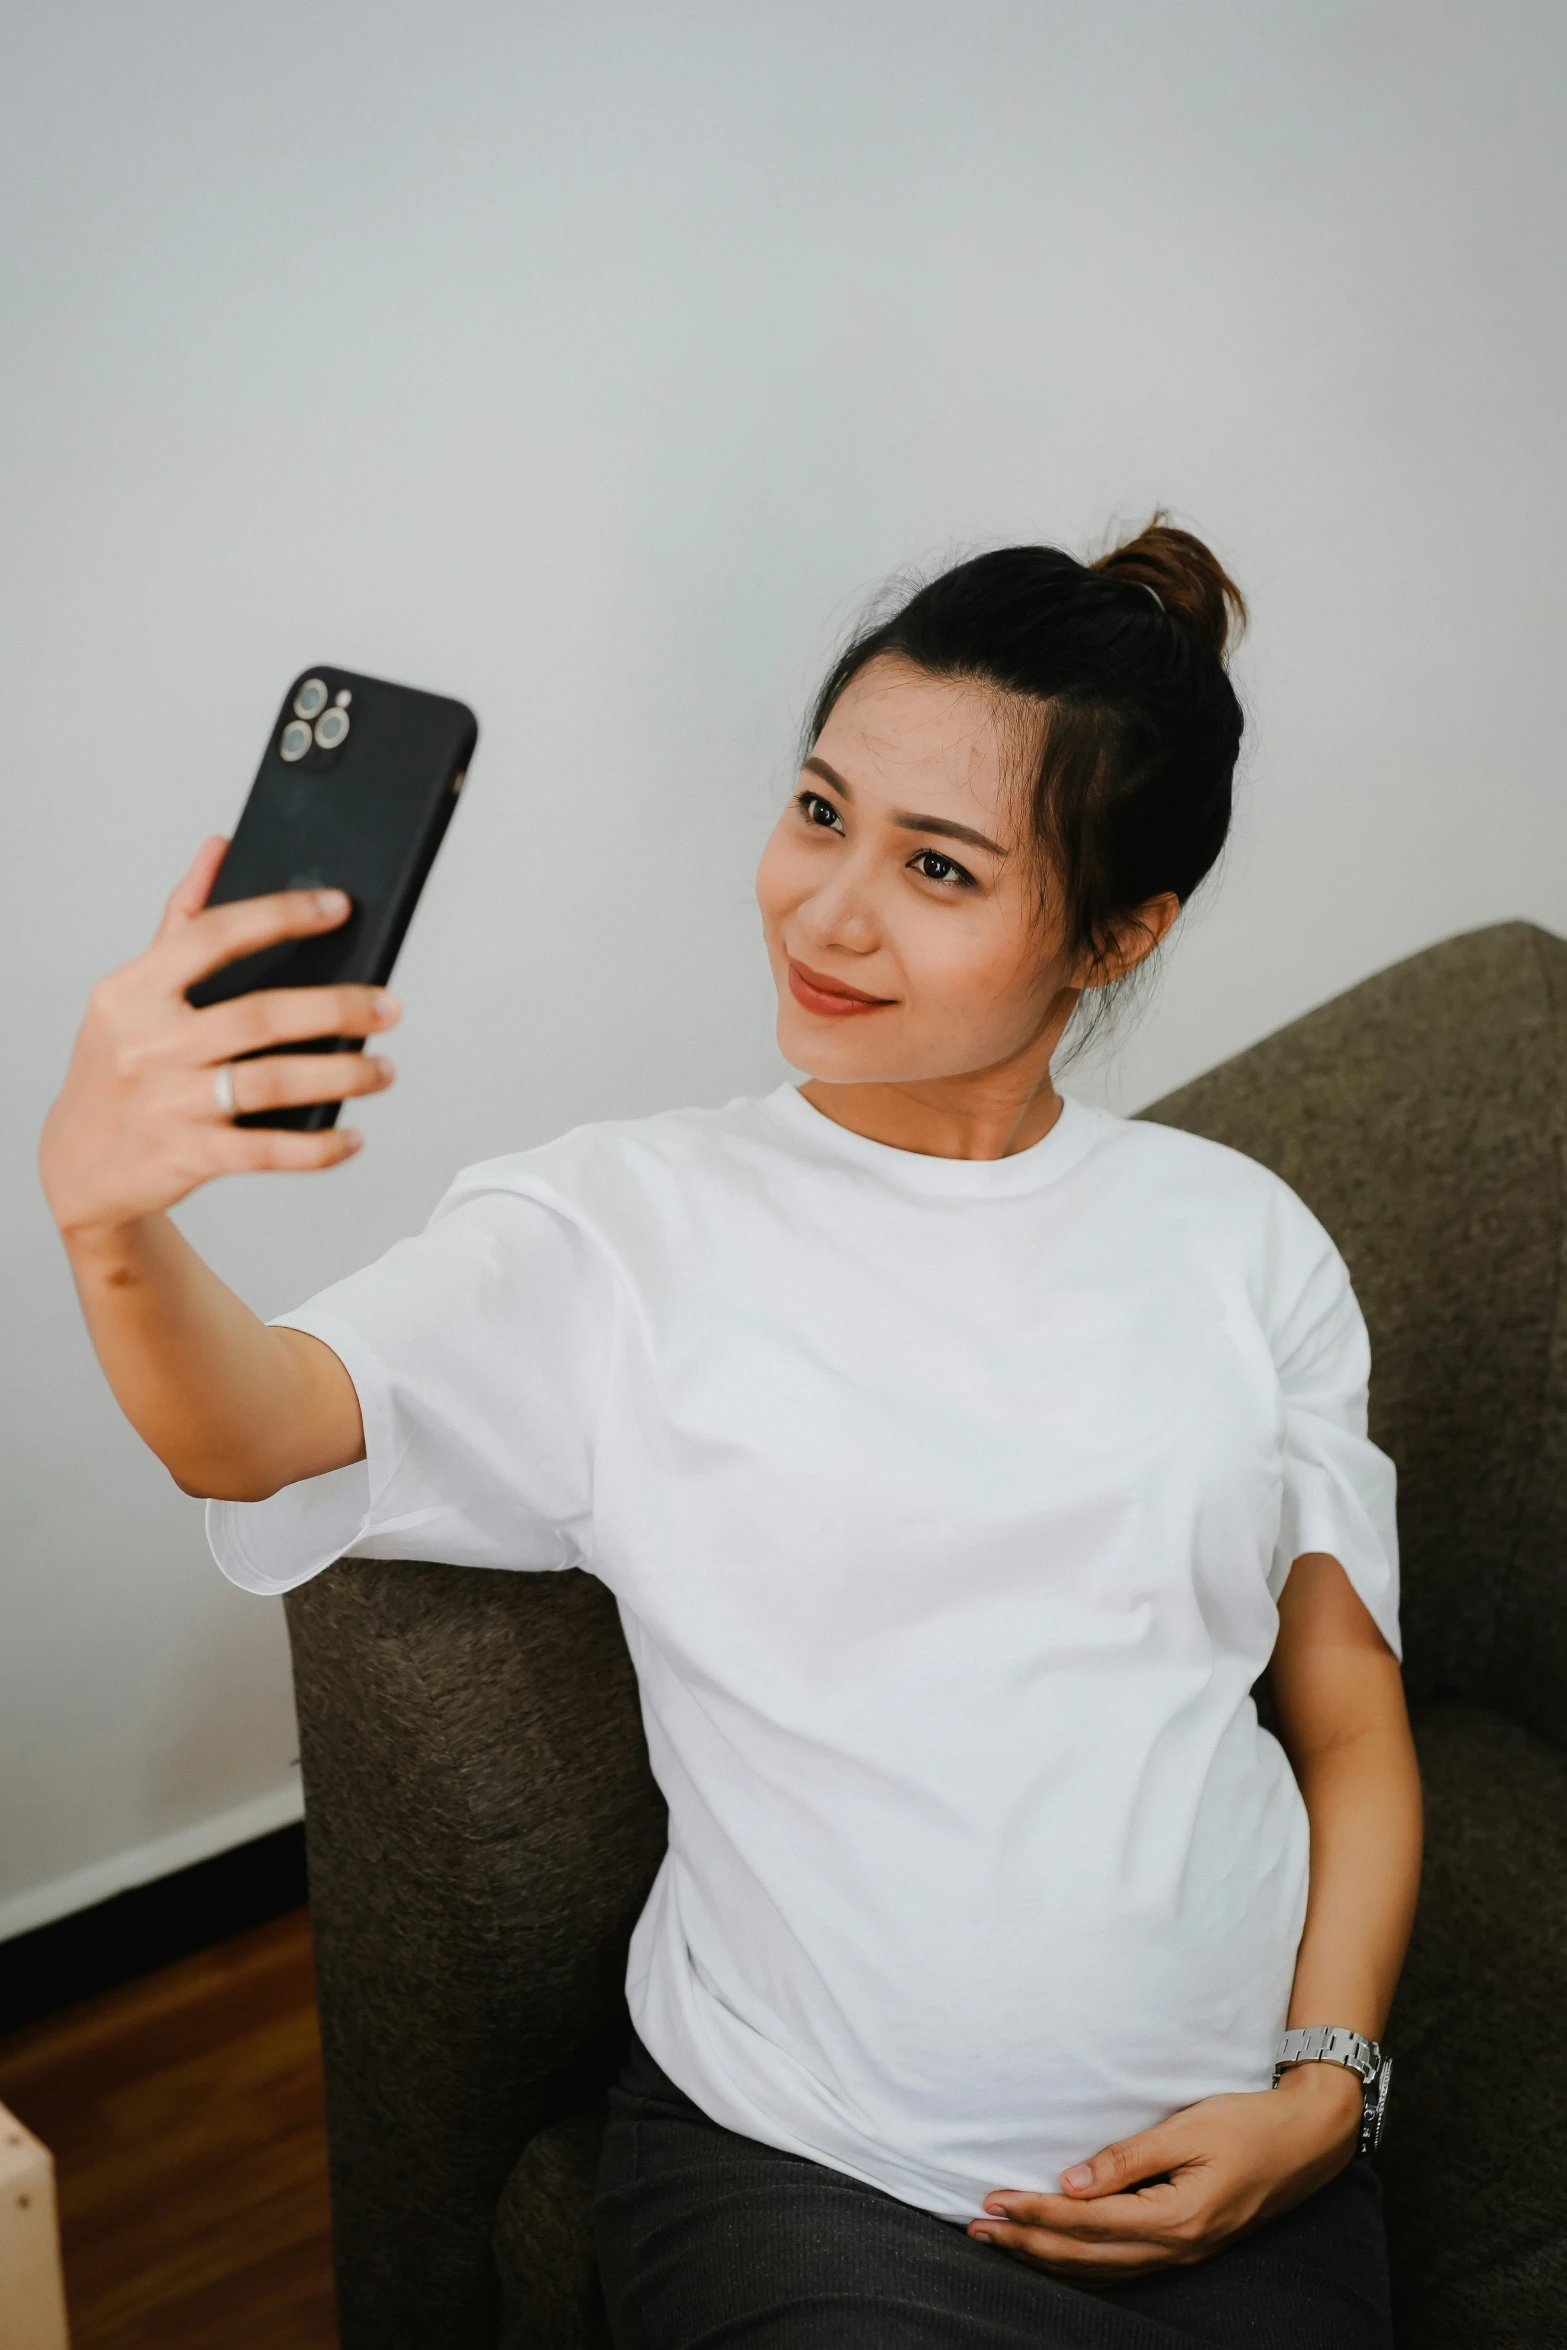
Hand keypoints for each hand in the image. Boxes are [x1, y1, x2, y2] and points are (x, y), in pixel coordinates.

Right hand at [40, 837, 401, 1242]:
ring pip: (272, 1082)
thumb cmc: (116, 1068)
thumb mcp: (131, 995)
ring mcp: (167, 1103)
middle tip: (389, 1006)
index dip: (281, 915)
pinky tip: (352, 1136)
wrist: (80, 1165)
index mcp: (133, 991)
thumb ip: (180, 922)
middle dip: (337, 1008)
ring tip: (383, 1070)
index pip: (213, 935)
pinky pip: (267, 1151)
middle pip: (260, 1015)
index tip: (340, 908)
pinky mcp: (187, 1157)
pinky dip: (318, 1147)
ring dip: (342, 1075)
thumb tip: (219, 848)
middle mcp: (148, 1043)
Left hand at [968, 2063, 1361, 2278]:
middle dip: (1028, 2242)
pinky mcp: (1187, 2245)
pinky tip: (1056, 2258)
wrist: (1308, 2140)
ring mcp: (1184, 2252)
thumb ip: (1129, 2158)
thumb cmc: (1249, 2124)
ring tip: (1003, 2242)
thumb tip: (1072, 2182)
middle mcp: (1178, 2246)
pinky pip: (1122, 2268)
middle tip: (978, 2227)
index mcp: (1177, 2216)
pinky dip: (1081, 2266)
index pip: (1088, 2221)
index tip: (994, 2199)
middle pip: (1087, 2256)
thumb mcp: (1189, 2128)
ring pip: (1101, 2270)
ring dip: (1048, 2257)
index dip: (1037, 2212)